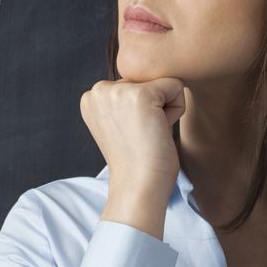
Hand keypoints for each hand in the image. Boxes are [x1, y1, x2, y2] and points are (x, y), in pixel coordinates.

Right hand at [80, 78, 185, 236]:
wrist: (138, 186)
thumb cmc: (136, 162)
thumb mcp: (119, 123)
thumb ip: (123, 101)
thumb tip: (149, 83)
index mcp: (91, 97)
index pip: (133, 84)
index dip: (141, 111)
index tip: (132, 134)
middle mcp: (98, 89)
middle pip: (147, 79)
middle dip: (153, 106)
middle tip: (142, 135)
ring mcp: (117, 90)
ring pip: (162, 81)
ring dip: (164, 108)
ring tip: (149, 133)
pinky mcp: (140, 94)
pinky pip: (175, 86)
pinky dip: (176, 111)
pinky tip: (158, 130)